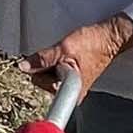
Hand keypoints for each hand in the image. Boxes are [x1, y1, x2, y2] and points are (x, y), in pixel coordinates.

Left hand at [17, 14, 132, 94]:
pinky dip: (53, 62)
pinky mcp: (71, 79)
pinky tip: (62, 55)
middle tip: (57, 53)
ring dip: (48, 62)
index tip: (40, 60)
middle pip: (41, 80)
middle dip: (43, 65)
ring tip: (62, 53)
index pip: (39, 83)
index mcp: (70, 91)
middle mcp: (71, 94)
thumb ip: (43, 59)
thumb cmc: (92, 44)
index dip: (36, 70)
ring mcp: (71, 87)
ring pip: (46, 74)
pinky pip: (53, 72)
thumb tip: (24, 66)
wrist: (109, 38)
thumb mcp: (64, 48)